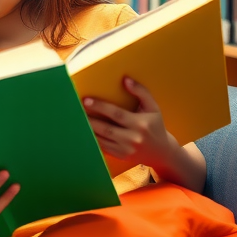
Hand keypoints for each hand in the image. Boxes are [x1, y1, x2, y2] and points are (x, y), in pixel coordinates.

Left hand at [84, 76, 206, 191]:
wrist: (161, 152)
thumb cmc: (155, 125)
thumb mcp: (153, 108)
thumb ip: (141, 92)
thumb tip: (125, 79)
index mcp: (141, 124)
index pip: (117, 114)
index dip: (100, 107)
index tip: (86, 100)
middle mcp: (133, 139)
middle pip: (106, 129)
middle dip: (89, 119)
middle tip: (75, 110)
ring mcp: (126, 150)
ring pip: (101, 140)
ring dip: (87, 130)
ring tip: (76, 119)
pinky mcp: (120, 157)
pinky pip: (102, 148)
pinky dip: (92, 139)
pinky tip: (83, 131)